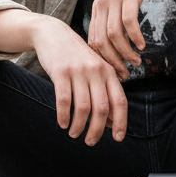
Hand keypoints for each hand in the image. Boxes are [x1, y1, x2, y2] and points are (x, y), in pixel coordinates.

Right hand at [30, 16, 127, 144]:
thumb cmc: (76, 57)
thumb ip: (104, 93)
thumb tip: (110, 123)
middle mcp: (96, 71)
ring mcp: (79, 71)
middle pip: (101, 108)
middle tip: (90, 142)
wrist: (54, 34)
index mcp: (108, 72)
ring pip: (83, 107)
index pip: (119, 101)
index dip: (121, 122)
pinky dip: (63, 116)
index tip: (117, 138)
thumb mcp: (94, 70)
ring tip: (74, 134)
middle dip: (96, 130)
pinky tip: (62, 123)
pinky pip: (64, 100)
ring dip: (79, 126)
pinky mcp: (61, 72)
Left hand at [86, 0, 162, 77]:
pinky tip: (142, 45)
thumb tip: (116, 43)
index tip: (115, 72)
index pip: (93, 42)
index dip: (103, 61)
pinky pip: (128, 21)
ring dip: (126, 53)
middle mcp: (102, 5)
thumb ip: (114, 17)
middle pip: (101, 42)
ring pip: (114, 35)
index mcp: (97, 9)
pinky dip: (134, 37)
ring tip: (137, 62)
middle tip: (126, 74)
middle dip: (113, 62)